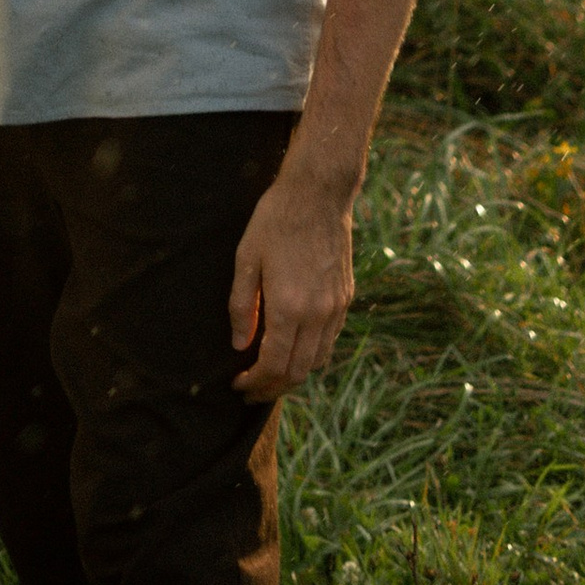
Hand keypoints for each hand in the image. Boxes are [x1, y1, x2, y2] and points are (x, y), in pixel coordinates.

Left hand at [229, 167, 354, 401]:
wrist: (318, 194)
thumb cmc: (275, 221)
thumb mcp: (246, 259)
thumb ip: (242, 306)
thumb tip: (239, 345)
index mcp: (289, 307)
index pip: (274, 365)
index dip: (255, 383)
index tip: (238, 386)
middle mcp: (318, 314)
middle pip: (298, 372)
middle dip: (272, 388)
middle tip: (251, 390)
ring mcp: (336, 307)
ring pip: (317, 361)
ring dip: (293, 375)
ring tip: (270, 375)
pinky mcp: (346, 297)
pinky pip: (330, 340)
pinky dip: (311, 354)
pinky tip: (293, 348)